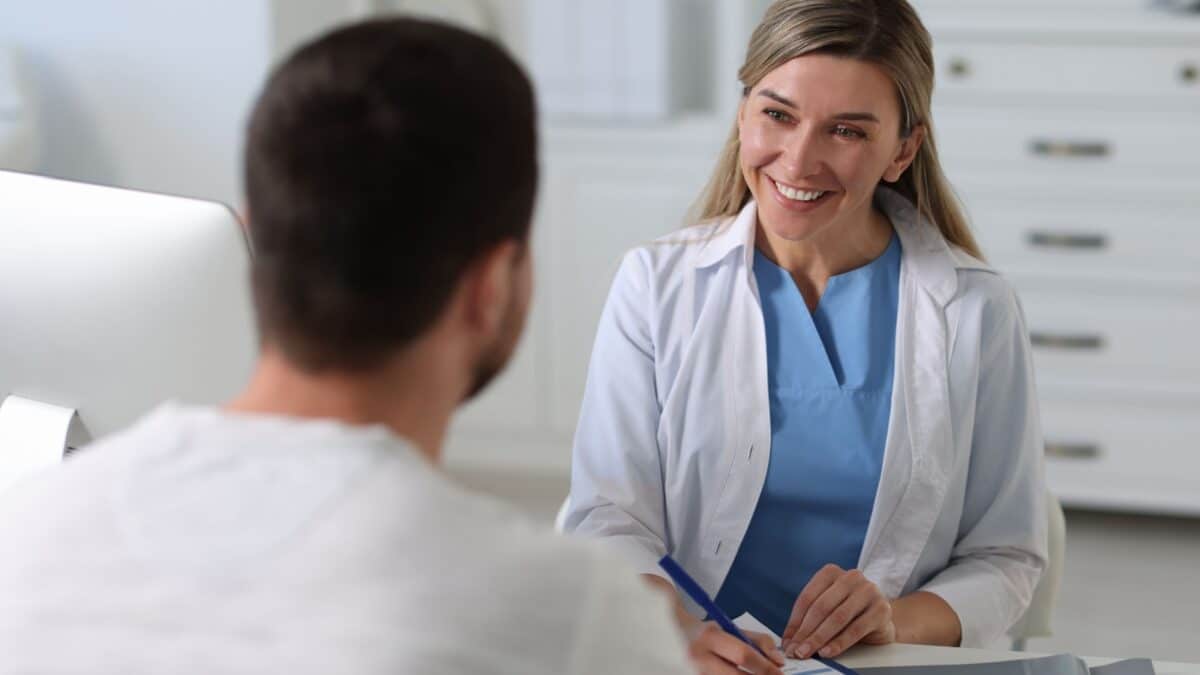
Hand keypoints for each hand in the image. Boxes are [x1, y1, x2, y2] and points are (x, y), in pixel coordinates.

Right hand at [686, 622, 785, 674]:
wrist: (673, 636)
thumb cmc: (708, 634)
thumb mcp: (731, 630)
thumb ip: (759, 641)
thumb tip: (779, 661)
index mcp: (710, 637)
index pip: (743, 654)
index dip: (765, 667)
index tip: (780, 673)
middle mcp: (698, 657)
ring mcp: (693, 672)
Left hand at [781, 564, 895, 659]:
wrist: (881, 618)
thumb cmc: (850, 613)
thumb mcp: (828, 609)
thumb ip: (810, 619)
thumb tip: (790, 641)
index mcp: (831, 572)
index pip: (807, 598)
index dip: (795, 622)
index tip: (788, 641)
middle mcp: (851, 577)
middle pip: (821, 607)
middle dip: (806, 632)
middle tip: (796, 650)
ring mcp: (868, 591)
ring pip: (838, 617)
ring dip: (820, 638)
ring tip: (809, 652)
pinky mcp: (881, 609)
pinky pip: (856, 629)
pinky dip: (840, 643)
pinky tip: (828, 651)